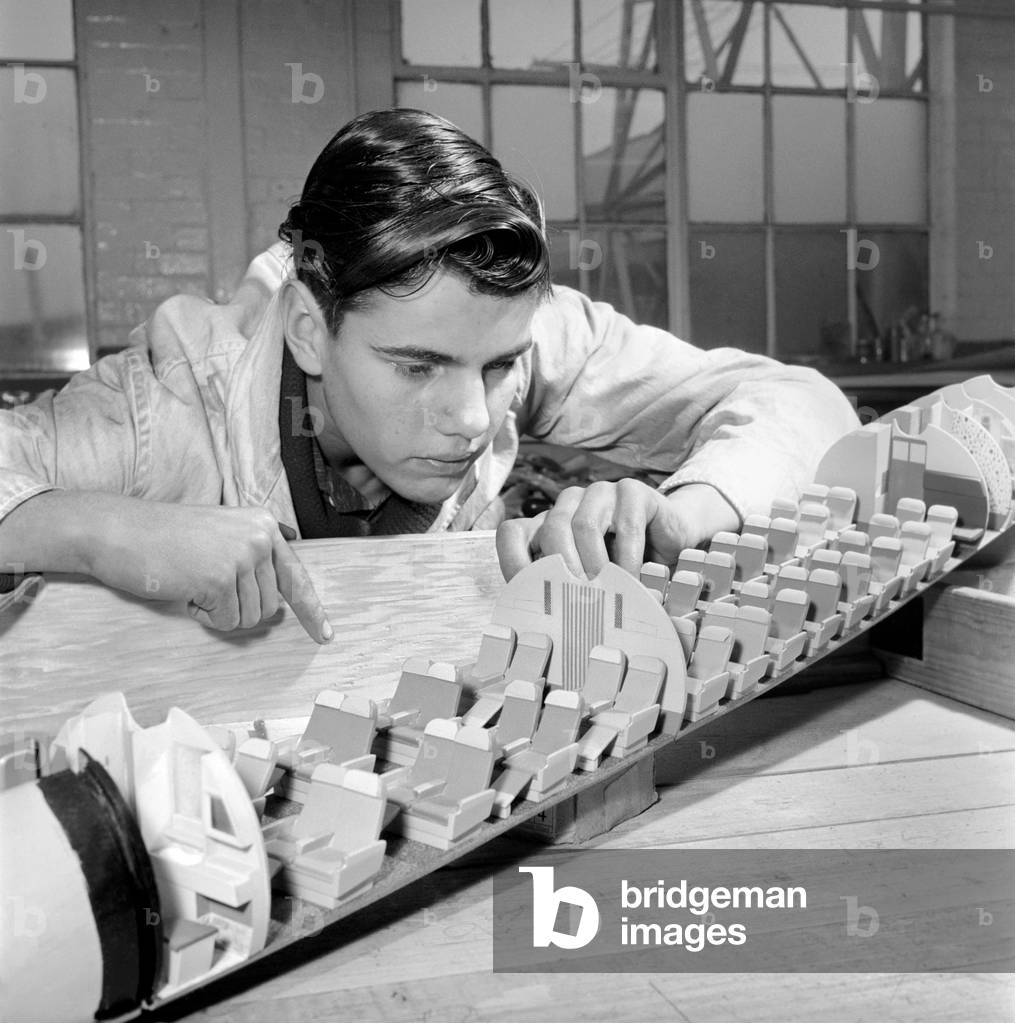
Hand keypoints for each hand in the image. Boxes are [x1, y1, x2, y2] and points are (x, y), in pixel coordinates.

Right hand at [89, 500, 332, 641]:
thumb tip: (282, 580)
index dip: (312, 610)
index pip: (297, 576)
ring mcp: (242, 557)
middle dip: (239, 607)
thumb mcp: (221, 533)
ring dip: (220, 611)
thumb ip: (254, 553)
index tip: (325, 635)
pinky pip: (226, 621)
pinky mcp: (221, 579)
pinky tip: (185, 589)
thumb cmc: (165, 537)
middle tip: (205, 585)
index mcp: (263, 525)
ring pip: (250, 617)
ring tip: (194, 582)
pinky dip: (204, 616)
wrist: (119, 530)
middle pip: (271, 606)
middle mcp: (260, 538)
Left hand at [496, 480, 738, 580]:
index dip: (514, 562)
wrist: (670, 542)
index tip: (527, 596)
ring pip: (585, 525)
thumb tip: (544, 626)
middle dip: (562, 569)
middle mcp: (568, 504)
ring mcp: (599, 493)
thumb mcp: (589, 582)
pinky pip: (625, 525)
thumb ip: (566, 592)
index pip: (513, 533)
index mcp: (547, 524)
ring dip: (595, 564)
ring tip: (605, 593)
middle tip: (576, 601)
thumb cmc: (621, 568)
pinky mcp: (631, 491)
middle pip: (551, 529)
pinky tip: (633, 581)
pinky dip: (628, 558)